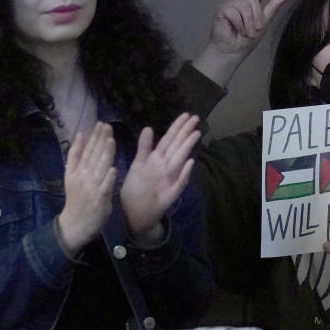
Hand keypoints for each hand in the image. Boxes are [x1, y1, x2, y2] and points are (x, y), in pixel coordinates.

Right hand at [58, 122, 116, 254]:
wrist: (74, 224)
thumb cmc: (77, 199)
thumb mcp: (71, 175)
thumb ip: (75, 155)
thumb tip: (79, 134)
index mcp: (77, 170)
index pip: (87, 150)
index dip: (94, 137)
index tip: (101, 124)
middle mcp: (83, 177)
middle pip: (93, 156)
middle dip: (100, 140)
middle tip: (107, 126)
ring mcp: (91, 188)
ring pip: (99, 169)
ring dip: (105, 154)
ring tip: (111, 140)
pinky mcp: (99, 200)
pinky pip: (104, 188)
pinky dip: (108, 179)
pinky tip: (113, 169)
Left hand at [120, 113, 200, 242]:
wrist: (134, 214)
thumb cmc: (136, 190)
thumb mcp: (137, 166)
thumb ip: (144, 148)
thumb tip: (149, 127)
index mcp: (156, 160)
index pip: (168, 140)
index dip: (177, 127)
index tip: (186, 114)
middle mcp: (165, 167)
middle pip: (177, 146)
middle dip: (185, 132)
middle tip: (196, 118)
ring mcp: (170, 179)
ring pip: (180, 160)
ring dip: (187, 147)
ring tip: (196, 134)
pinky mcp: (171, 194)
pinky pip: (179, 183)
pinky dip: (185, 173)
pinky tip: (191, 162)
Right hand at [193, 0, 291, 86]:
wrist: (232, 52)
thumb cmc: (246, 41)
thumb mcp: (263, 24)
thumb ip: (273, 9)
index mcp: (252, 5)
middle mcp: (241, 2)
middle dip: (256, 17)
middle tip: (253, 31)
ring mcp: (231, 4)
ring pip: (245, 6)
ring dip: (248, 23)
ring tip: (244, 32)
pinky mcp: (222, 9)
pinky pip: (235, 12)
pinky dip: (239, 24)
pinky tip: (235, 30)